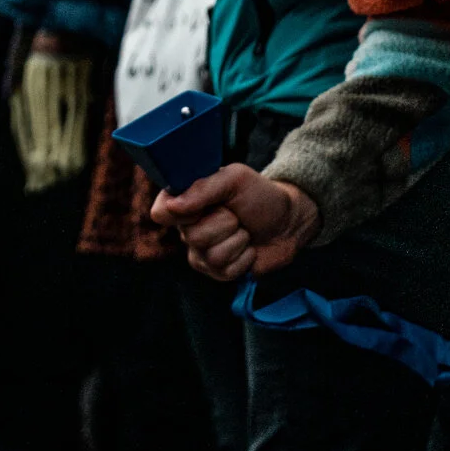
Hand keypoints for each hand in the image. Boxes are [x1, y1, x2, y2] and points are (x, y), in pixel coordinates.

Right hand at [150, 163, 319, 281]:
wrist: (288, 222)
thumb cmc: (260, 196)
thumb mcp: (235, 179)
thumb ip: (203, 188)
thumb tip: (173, 206)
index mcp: (185, 200)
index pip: (161, 213)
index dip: (180, 213)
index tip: (203, 206)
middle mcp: (188, 227)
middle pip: (191, 236)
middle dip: (225, 224)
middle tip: (236, 215)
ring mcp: (200, 251)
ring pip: (210, 255)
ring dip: (238, 241)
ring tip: (244, 230)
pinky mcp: (216, 271)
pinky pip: (224, 270)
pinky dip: (244, 258)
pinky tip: (248, 248)